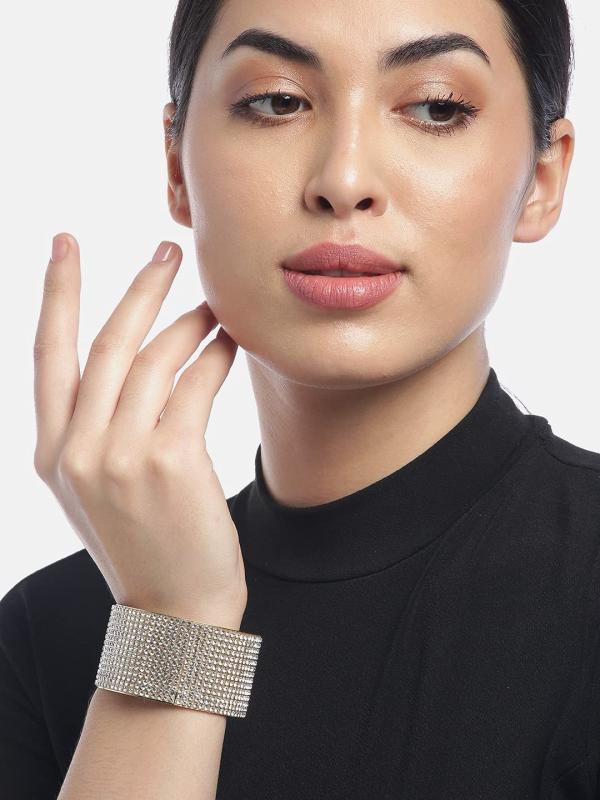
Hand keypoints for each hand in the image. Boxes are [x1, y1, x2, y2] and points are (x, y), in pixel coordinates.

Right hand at [33, 234, 246, 625]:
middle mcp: (78, 450)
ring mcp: (120, 456)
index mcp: (54, 454)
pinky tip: (230, 340)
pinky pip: (195, 385)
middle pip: (107, 344)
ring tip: (214, 303)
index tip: (64, 244)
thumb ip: (100, 428)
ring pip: (155, 358)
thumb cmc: (147, 543)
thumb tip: (137, 356)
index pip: (47, 355)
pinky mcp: (170, 461)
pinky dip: (214, 355)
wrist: (175, 612)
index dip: (57, 294)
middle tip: (167, 250)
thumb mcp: (99, 489)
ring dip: (188, 320)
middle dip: (139, 287)